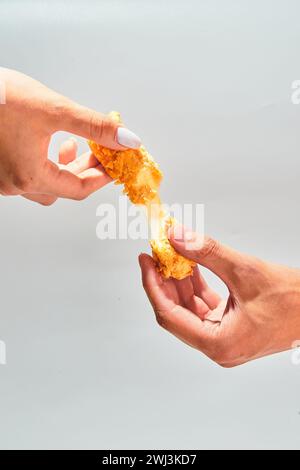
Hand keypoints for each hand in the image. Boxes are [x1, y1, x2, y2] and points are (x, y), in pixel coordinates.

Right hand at [0, 68, 140, 204]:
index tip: (117, 163)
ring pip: (46, 183)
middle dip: (86, 170)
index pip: (79, 189)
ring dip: (66, 167)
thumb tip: (127, 140)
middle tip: (104, 153)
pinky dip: (47, 163)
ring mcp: (3, 178)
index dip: (103, 177)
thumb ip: (94, 127)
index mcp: (28, 176)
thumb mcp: (53, 109)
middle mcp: (13, 184)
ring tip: (77, 146)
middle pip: (63, 187)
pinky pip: (29, 174)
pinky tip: (51, 142)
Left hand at [139, 226, 299, 366]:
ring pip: (189, 308)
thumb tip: (176, 238)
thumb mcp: (245, 271)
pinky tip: (190, 265)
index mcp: (219, 343)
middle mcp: (218, 346)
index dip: (152, 286)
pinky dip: (196, 285)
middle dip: (164, 281)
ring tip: (172, 254)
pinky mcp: (231, 327)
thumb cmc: (294, 300)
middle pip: (177, 312)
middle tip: (156, 254)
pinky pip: (204, 306)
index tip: (145, 262)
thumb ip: (206, 252)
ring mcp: (224, 338)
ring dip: (180, 281)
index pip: (169, 315)